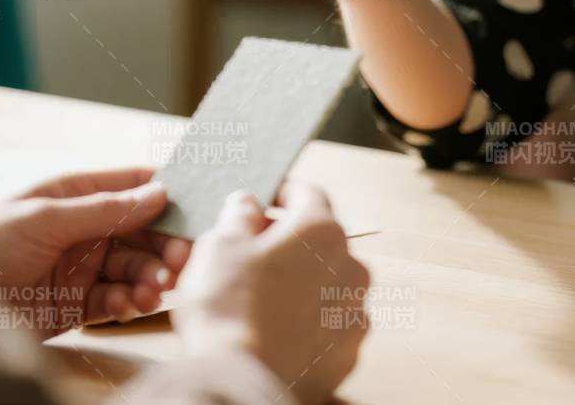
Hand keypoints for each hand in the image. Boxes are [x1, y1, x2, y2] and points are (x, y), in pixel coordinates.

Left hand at [0, 168, 187, 337]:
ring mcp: (80, 269)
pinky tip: (127, 306)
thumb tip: (159, 192)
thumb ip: (103, 209)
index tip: (198, 202)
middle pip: (141, 233)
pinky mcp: (75, 307)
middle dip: (164, 245)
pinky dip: (127, 304)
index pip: (130, 186)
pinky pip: (114, 302)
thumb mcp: (43, 217)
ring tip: (154, 290)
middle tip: (181, 260)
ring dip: (149, 277)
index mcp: (73, 195)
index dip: (165, 191)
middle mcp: (82, 230)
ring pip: (133, 269)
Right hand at [173, 182, 369, 404]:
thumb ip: (238, 217)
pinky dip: (308, 322)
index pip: (308, 194)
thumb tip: (247, 204)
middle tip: (251, 253)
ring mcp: (354, 313)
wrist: (240, 382)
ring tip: (262, 299)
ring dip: (301, 283)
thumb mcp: (220, 246)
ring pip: (328, 284)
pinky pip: (329, 325)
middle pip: (320, 242)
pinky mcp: (348, 352)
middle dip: (289, 242)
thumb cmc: (229, 308)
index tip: (263, 200)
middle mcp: (351, 267)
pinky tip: (278, 331)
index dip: (283, 192)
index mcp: (322, 231)